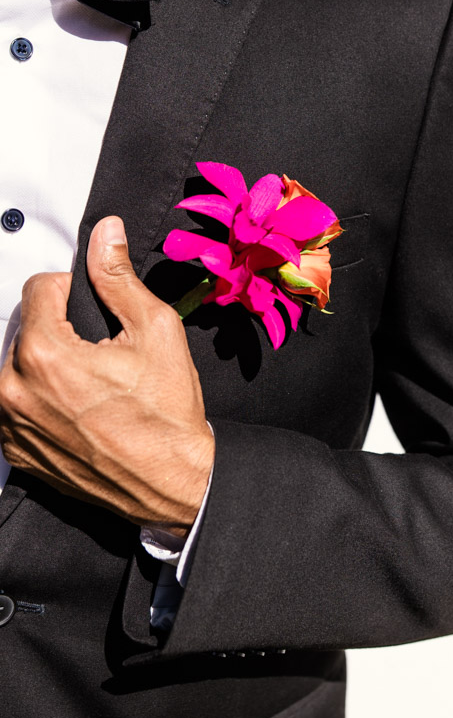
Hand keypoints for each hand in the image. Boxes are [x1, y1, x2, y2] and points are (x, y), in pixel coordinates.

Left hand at [0, 216, 214, 536]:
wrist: (172, 483)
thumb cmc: (167, 414)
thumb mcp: (155, 330)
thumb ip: (119, 278)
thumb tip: (105, 233)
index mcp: (43, 354)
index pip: (37, 288)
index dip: (72, 290)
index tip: (96, 311)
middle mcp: (13, 390)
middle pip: (24, 327)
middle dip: (58, 329)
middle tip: (100, 353)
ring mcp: (10, 426)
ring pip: (17, 366)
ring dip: (46, 364)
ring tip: (89, 383)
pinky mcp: (15, 452)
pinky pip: (14, 406)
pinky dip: (39, 400)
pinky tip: (77, 409)